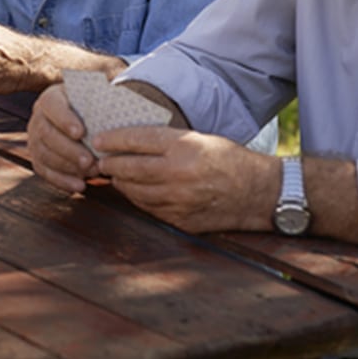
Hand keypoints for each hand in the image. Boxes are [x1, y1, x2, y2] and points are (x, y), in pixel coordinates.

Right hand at [27, 84, 100, 191]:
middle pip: (46, 134)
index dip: (64, 119)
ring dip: (67, 167)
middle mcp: (38, 118)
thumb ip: (103, 94)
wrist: (86, 122)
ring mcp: (35, 139)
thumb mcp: (96, 97)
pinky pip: (44, 171)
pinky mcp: (38, 158)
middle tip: (90, 161)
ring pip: (44, 154)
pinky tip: (79, 186)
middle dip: (69, 150)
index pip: (52, 105)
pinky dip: (62, 181)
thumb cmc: (93, 108)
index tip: (81, 132)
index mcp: (51, 98)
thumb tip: (113, 89)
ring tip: (91, 172)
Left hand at [95, 126, 275, 233]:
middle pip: (130, 168)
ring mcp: (178, 200)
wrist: (258, 193)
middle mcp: (179, 174)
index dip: (113, 139)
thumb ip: (166, 141)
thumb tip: (130, 140)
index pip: (137, 139)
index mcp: (185, 147)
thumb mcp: (200, 138)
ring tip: (113, 174)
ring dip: (120, 182)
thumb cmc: (229, 160)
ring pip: (134, 191)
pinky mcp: (180, 220)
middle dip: (110, 163)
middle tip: (99, 159)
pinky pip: (148, 208)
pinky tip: (133, 191)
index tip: (99, 139)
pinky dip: (137, 198)